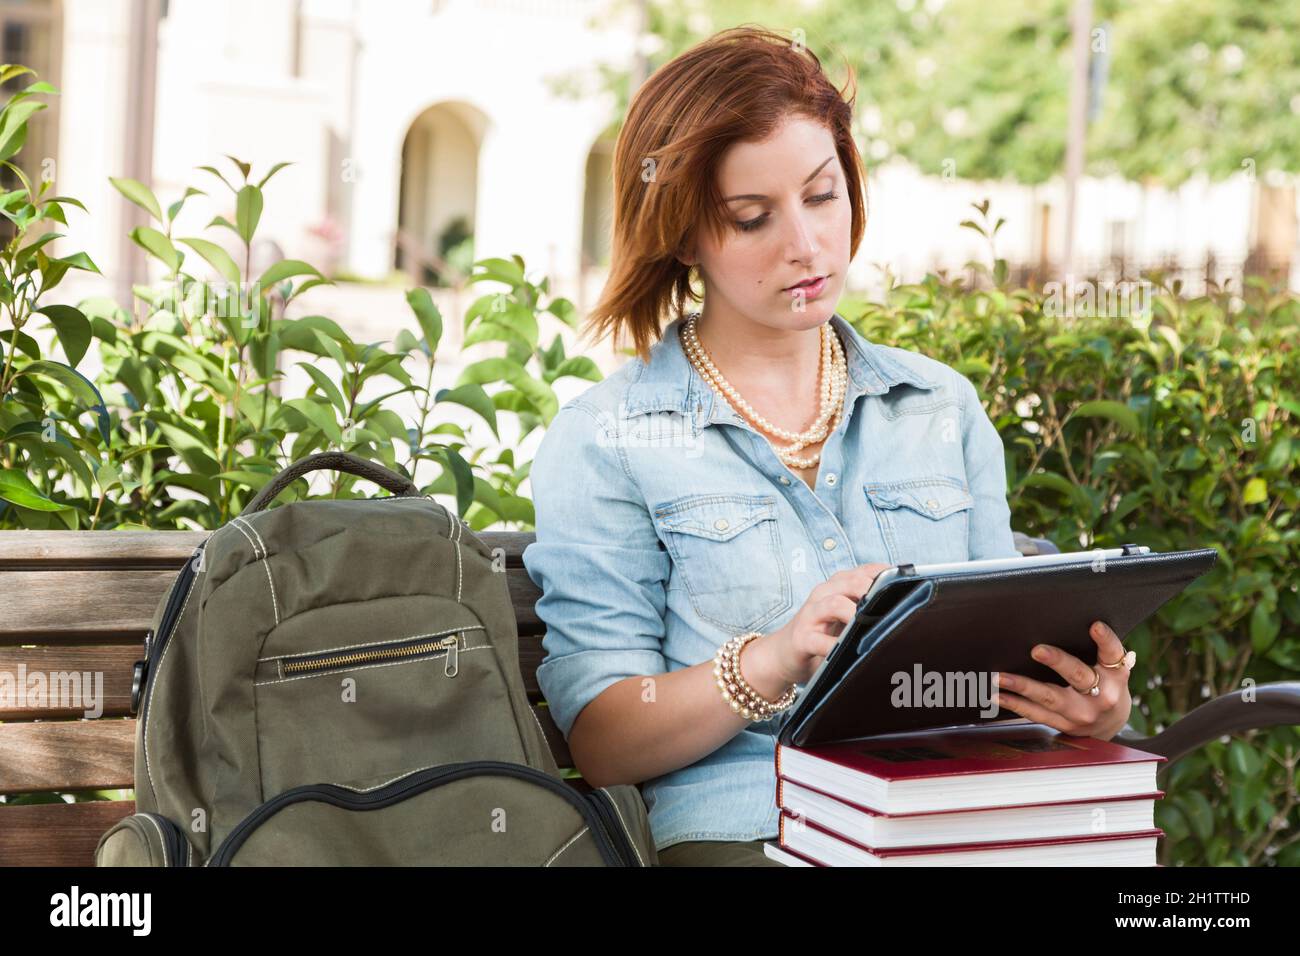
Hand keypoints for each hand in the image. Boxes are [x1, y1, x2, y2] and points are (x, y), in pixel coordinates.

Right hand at [746, 563, 892, 689]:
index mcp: (837, 586)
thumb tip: (906, 610)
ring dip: (855, 613)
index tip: (907, 584)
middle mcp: (823, 594)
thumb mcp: (845, 617)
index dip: (886, 575)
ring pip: (835, 602)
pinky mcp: (801, 638)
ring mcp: (810, 614)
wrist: (781, 654)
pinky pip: (819, 640)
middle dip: (874, 591)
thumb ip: (866, 608)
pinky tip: (846, 652)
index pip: (865, 571)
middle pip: (851, 581)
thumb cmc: (821, 634)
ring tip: (868, 626)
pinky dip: (835, 646)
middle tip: (893, 606)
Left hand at [995, 620, 1133, 740]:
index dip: (1106, 639)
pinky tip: (998, 695)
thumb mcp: (1110, 667)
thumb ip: (1096, 649)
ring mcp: (1082, 713)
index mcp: (1115, 674)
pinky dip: (1015, 704)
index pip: (1113, 653)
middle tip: (1037, 650)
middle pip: (1079, 676)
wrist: (1111, 724)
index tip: (1095, 626)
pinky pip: (1036, 714)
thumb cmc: (1106, 685)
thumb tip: (1061, 622)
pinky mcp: (1065, 724)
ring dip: (1023, 686)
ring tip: (1001, 677)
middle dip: (1057, 662)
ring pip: (1051, 698)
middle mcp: (1102, 695)